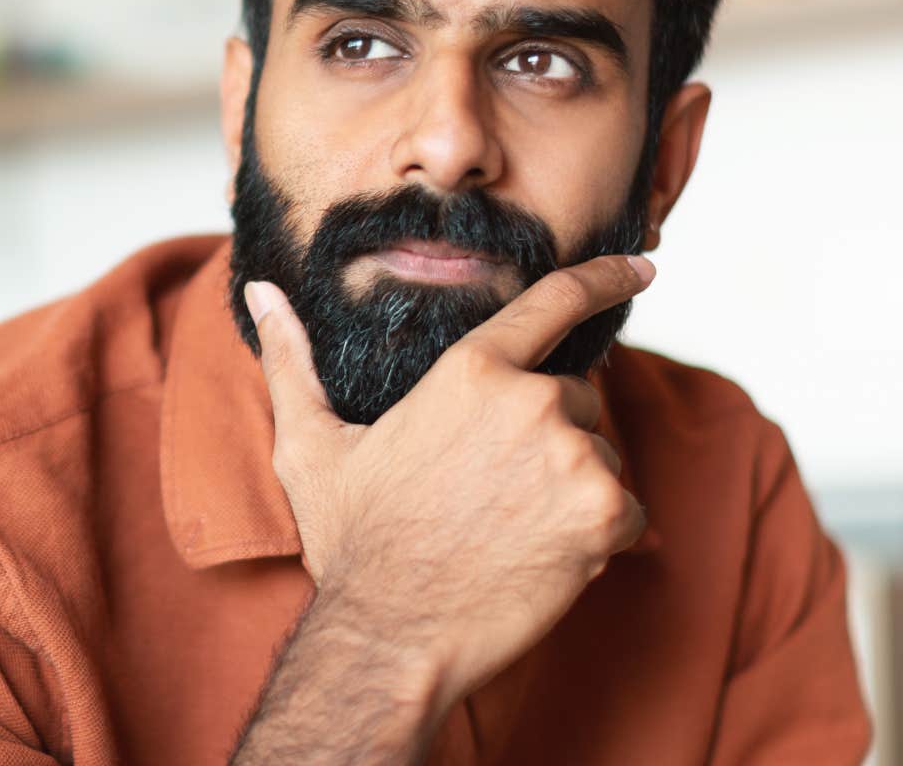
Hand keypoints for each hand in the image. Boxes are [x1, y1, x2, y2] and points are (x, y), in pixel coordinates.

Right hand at [243, 254, 654, 700]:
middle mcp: (531, 400)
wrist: (391, 635)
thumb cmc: (353, 542)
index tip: (640, 267)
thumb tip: (261, 289)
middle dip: (550, 436)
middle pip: (577, 397)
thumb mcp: (311, 443)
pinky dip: (598, 535)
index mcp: (469, 369)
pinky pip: (627, 511)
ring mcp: (574, 456)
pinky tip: (541, 557)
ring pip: (601, 456)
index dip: (605, 277)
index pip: (554, 303)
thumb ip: (291, 358)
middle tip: (492, 492)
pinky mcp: (606, 513)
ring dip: (571, 488)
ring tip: (508, 529)